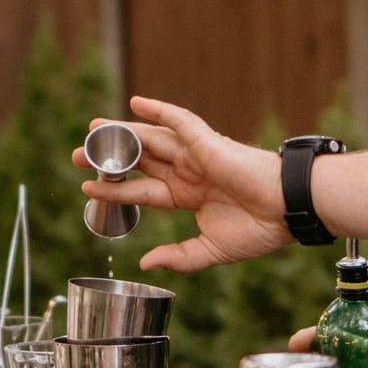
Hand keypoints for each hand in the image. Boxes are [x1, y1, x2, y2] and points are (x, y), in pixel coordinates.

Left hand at [77, 97, 292, 271]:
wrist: (289, 211)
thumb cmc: (261, 229)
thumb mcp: (211, 250)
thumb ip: (179, 257)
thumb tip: (145, 263)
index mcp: (189, 196)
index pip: (142, 191)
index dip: (114, 189)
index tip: (87, 188)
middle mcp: (189, 173)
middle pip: (140, 161)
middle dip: (108, 158)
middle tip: (77, 155)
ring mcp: (197, 156)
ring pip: (152, 140)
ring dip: (121, 134)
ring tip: (92, 129)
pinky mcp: (208, 142)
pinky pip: (180, 121)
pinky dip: (158, 111)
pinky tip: (135, 104)